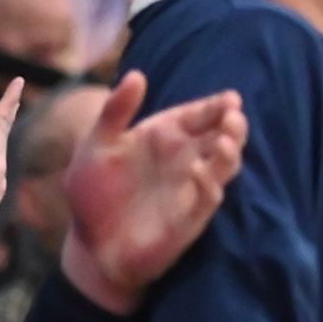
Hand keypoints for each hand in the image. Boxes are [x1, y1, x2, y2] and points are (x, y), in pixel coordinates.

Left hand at [57, 71, 249, 313]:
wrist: (90, 246)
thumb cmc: (94, 193)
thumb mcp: (96, 145)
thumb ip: (115, 111)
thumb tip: (137, 75)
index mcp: (165, 135)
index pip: (199, 114)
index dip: (216, 105)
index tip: (230, 98)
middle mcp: (184, 159)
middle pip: (222, 136)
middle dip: (233, 125)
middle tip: (233, 115)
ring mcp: (190, 188)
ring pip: (224, 166)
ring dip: (230, 152)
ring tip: (224, 139)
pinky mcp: (189, 218)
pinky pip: (208, 198)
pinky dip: (208, 184)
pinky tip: (197, 171)